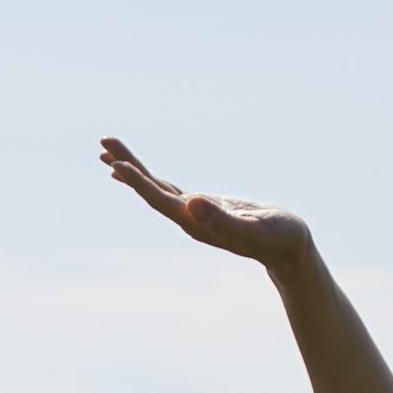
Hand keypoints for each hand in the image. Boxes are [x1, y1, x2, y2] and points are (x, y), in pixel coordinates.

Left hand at [100, 139, 316, 267]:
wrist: (288, 250)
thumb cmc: (278, 239)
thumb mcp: (253, 229)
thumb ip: (222, 220)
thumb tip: (192, 202)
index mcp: (196, 223)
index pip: (160, 200)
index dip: (138, 183)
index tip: (116, 165)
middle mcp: (188, 219)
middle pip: (149, 190)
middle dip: (127, 166)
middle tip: (104, 143)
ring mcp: (193, 213)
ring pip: (155, 187)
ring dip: (132, 170)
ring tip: (106, 152)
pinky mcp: (202, 207)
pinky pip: (168, 189)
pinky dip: (150, 179)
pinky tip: (138, 174)